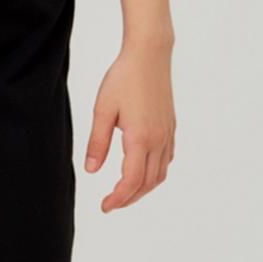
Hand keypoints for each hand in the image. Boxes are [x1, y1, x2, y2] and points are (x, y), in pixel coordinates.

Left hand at [84, 42, 175, 210]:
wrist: (149, 55)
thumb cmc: (123, 77)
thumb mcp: (103, 108)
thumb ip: (98, 141)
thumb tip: (92, 170)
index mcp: (140, 138)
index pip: (131, 181)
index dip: (118, 198)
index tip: (104, 206)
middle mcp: (158, 140)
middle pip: (148, 183)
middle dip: (129, 198)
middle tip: (110, 202)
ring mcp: (167, 134)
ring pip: (160, 174)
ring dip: (143, 188)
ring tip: (124, 190)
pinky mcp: (170, 126)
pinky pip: (166, 160)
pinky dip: (155, 173)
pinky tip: (143, 168)